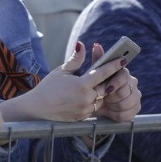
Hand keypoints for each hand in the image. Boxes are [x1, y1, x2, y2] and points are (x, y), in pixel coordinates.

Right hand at [7, 41, 129, 121]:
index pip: (103, 73)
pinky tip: (91, 96)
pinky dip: (94, 101)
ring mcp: (86, 109)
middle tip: (115, 72)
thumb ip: (75, 59)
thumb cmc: (48, 87)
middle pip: (106, 87)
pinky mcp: (83, 117)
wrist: (37, 108)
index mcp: (82, 84)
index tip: (123, 60)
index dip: (114, 65)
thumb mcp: (61, 71)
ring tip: (102, 84)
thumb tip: (81, 44)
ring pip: (102, 99)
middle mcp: (86, 98)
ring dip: (102, 92)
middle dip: (109, 80)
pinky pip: (95, 108)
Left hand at [89, 43, 141, 121]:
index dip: (116, 83)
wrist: (95, 103)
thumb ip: (97, 59)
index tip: (107, 89)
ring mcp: (136, 96)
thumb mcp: (93, 72)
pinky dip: (117, 114)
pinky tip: (110, 112)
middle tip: (103, 98)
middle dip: (113, 97)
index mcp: (123, 72)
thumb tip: (97, 45)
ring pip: (127, 103)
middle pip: (126, 91)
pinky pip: (128, 114)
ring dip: (114, 106)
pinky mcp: (136, 108)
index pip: (124, 75)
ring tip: (105, 104)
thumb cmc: (95, 85)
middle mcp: (133, 83)